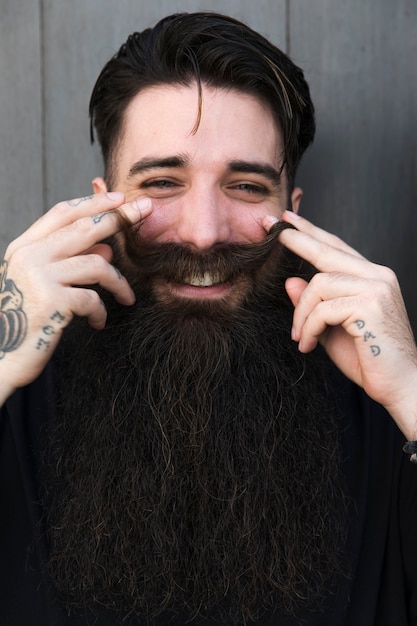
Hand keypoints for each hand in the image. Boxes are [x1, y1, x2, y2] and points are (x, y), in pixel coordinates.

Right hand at [0, 192, 151, 402]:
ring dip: (119, 282)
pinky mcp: (51, 302)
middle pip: (84, 228)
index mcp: (24, 246)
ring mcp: (38, 277)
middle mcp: (29, 256)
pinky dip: (102, 311)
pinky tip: (98, 322)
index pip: (62, 213)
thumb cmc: (28, 318)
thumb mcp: (45, 283)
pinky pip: (93, 298)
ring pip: (97, 263)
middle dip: (119, 218)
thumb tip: (108, 247)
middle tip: (145, 213)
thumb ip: (71, 261)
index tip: (120, 198)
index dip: (94, 202)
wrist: (3, 356)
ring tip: (126, 297)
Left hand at [263, 210, 416, 438]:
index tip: (286, 220)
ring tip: (300, 337)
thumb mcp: (331, 327)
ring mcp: (376, 288)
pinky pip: (323, 308)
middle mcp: (377, 275)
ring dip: (301, 314)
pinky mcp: (370, 305)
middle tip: (272, 230)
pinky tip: (308, 345)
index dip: (310, 232)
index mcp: (371, 277)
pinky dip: (310, 327)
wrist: (400, 386)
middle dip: (297, 240)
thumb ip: (313, 304)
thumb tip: (290, 281)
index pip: (336, 246)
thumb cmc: (368, 359)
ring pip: (319, 284)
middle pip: (327, 250)